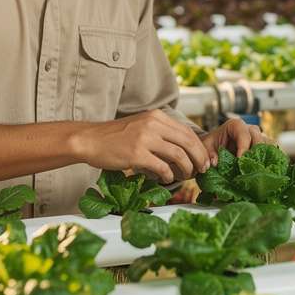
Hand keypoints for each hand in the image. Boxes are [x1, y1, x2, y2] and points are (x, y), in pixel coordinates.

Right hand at [73, 109, 211, 183]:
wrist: (91, 140)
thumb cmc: (115, 137)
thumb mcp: (141, 125)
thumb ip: (160, 132)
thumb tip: (183, 148)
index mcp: (156, 116)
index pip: (187, 131)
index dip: (199, 147)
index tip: (203, 159)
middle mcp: (153, 124)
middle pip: (187, 142)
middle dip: (199, 158)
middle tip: (202, 169)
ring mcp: (145, 138)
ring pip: (178, 155)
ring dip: (187, 168)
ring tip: (186, 175)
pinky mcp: (137, 153)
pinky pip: (162, 167)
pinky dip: (169, 175)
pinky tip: (167, 178)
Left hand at [200, 117, 277, 166]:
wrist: (216, 146)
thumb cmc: (211, 144)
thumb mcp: (206, 147)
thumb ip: (210, 154)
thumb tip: (216, 162)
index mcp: (235, 125)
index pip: (243, 134)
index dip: (243, 147)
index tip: (239, 160)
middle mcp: (250, 129)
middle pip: (258, 139)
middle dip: (254, 155)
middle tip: (249, 169)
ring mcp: (259, 137)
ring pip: (269, 144)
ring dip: (265, 158)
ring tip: (259, 171)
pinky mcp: (264, 146)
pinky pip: (273, 151)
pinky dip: (271, 160)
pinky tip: (267, 171)